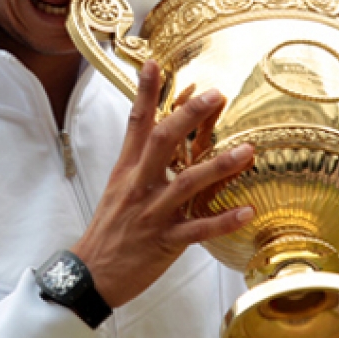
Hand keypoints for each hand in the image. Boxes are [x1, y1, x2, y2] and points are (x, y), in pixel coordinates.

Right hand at [71, 60, 253, 308]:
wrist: (90, 273)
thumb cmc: (110, 229)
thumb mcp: (119, 188)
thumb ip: (141, 162)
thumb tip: (161, 134)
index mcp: (127, 170)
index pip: (136, 123)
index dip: (145, 93)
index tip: (155, 64)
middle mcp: (139, 185)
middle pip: (162, 141)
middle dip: (189, 116)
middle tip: (215, 95)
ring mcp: (152, 213)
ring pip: (187, 183)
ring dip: (219, 166)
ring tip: (248, 151)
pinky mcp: (165, 242)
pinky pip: (198, 230)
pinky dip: (224, 220)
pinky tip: (247, 211)